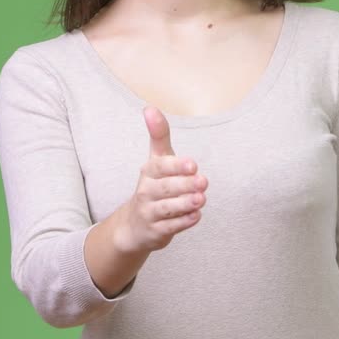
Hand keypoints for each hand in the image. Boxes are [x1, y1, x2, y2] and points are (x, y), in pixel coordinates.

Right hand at [113, 106, 208, 253]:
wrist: (135, 224)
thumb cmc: (153, 186)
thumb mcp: (156, 160)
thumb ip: (158, 135)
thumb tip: (149, 107)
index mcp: (149, 172)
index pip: (160, 166)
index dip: (176, 165)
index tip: (193, 164)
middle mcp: (146, 192)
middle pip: (166, 188)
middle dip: (185, 185)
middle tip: (203, 182)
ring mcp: (149, 212)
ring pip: (168, 208)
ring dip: (185, 203)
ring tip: (201, 199)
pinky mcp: (155, 231)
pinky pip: (170, 227)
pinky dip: (183, 222)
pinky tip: (196, 215)